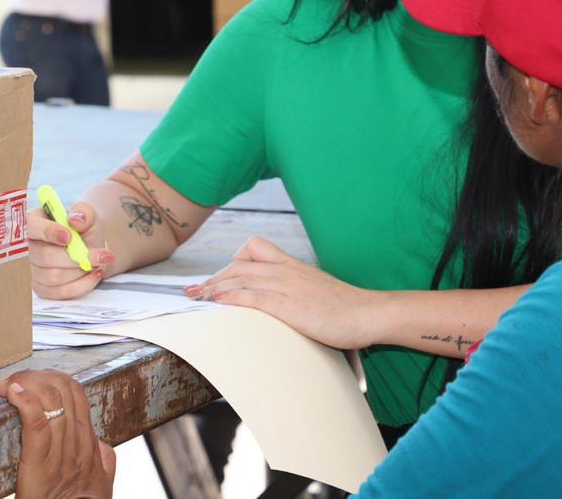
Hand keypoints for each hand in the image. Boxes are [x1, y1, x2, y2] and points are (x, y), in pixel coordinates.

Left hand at [0, 369, 115, 498]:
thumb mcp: (102, 482)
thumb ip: (102, 458)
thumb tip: (98, 442)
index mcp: (89, 442)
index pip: (75, 392)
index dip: (52, 377)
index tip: (33, 379)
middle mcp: (78, 442)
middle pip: (61, 390)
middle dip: (36, 376)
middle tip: (14, 379)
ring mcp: (60, 453)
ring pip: (49, 402)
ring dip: (25, 384)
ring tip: (8, 384)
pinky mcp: (39, 465)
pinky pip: (36, 424)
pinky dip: (25, 402)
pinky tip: (13, 392)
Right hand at [27, 203, 116, 299]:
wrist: (88, 249)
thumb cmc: (82, 230)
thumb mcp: (86, 215)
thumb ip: (83, 212)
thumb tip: (75, 220)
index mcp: (32, 223)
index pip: (29, 227)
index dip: (48, 232)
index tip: (69, 237)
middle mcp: (25, 249)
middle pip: (45, 257)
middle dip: (76, 257)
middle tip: (100, 255)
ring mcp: (31, 271)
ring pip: (54, 276)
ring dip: (80, 271)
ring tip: (96, 262)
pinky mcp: (41, 288)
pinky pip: (60, 292)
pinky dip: (82, 284)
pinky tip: (93, 274)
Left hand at [184, 237, 382, 349]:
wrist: (367, 313)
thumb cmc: (345, 307)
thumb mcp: (316, 291)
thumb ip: (296, 291)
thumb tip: (280, 303)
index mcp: (293, 265)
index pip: (254, 249)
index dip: (231, 262)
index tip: (217, 277)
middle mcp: (286, 270)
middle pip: (239, 265)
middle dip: (213, 278)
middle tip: (194, 291)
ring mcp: (287, 285)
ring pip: (240, 277)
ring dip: (214, 287)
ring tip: (197, 297)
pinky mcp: (288, 304)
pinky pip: (252, 295)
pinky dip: (231, 296)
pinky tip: (218, 302)